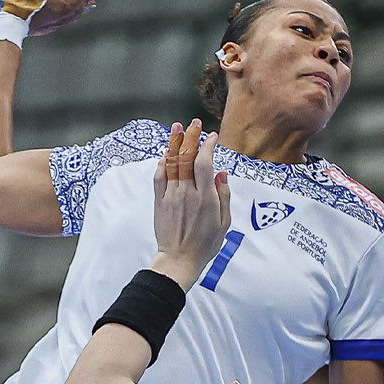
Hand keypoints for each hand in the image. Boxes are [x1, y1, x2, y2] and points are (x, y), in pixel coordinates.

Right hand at [29, 0, 100, 35]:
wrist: (12, 26)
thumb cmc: (25, 4)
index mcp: (69, 5)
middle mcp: (68, 16)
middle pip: (87, 1)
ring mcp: (59, 23)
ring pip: (77, 10)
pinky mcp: (49, 27)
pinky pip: (64, 15)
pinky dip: (67, 5)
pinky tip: (57, 0)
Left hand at [150, 119, 230, 288]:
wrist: (179, 260)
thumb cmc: (205, 245)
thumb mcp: (224, 223)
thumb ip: (223, 196)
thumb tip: (222, 174)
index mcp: (205, 198)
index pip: (204, 163)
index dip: (208, 146)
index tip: (212, 137)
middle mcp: (187, 193)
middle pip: (186, 157)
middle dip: (191, 137)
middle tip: (194, 123)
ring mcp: (171, 196)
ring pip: (172, 163)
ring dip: (174, 143)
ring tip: (177, 127)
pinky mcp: (159, 202)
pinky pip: (159, 177)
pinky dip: (162, 163)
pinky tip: (165, 153)